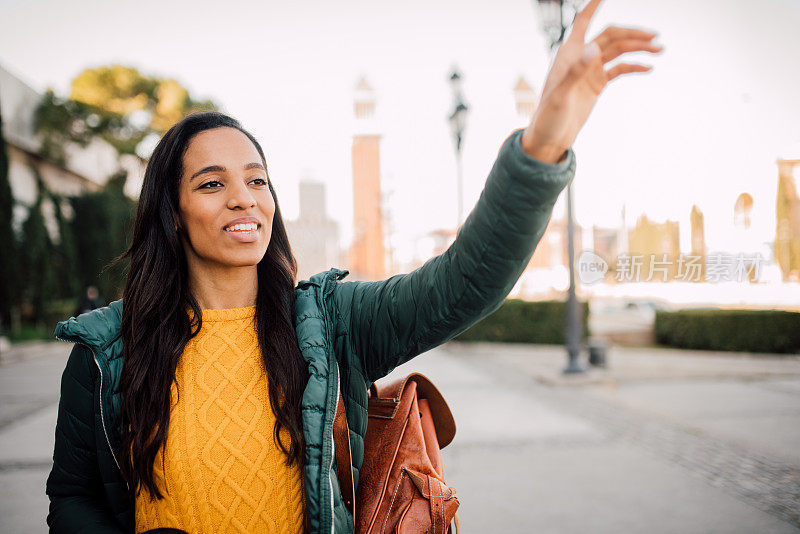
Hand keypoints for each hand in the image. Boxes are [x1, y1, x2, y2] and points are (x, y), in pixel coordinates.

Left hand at [521, 0, 662, 162]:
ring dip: (638, 48)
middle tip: (655, 37)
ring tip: (660, 49)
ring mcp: (591, 70)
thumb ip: (576, 71)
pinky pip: (619, 69)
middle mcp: (581, 57)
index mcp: (569, 54)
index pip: (582, 21)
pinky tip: (648, 68)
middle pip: (611, 36)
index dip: (593, 6)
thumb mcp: (560, 95)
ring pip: (619, 51)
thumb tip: (594, 49)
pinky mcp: (597, 84)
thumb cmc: (548, 116)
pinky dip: (634, 67)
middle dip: (633, 34)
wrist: (550, 138)